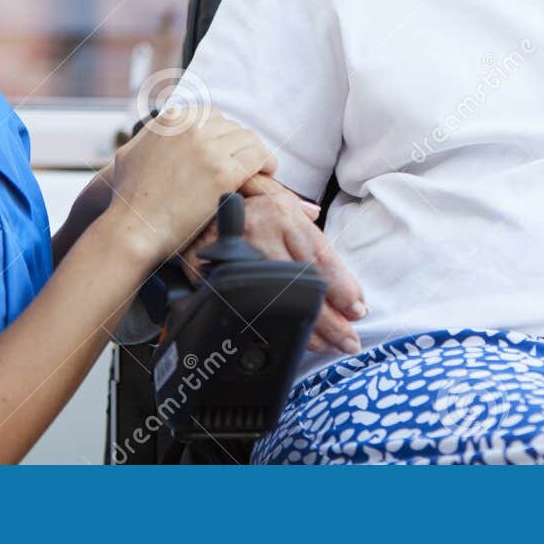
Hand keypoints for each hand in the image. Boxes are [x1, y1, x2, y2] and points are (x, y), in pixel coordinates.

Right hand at [106, 107, 275, 261]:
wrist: (133, 229)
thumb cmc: (128, 200)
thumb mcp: (129, 153)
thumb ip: (149, 136)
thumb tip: (163, 127)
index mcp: (170, 120)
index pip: (211, 115)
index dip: (222, 133)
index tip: (227, 149)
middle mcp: (190, 128)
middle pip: (231, 127)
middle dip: (238, 144)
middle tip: (244, 161)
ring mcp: (207, 149)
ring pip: (248, 138)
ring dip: (256, 152)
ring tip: (261, 167)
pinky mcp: (222, 173)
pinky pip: (257, 158)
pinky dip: (267, 163)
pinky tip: (268, 172)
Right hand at [180, 172, 367, 354]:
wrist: (184, 217)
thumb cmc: (235, 210)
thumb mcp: (270, 199)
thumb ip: (298, 214)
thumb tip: (317, 215)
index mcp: (281, 213)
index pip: (321, 258)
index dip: (344, 288)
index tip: (358, 309)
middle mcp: (261, 233)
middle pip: (306, 286)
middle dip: (332, 319)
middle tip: (350, 340)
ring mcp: (237, 257)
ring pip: (282, 304)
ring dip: (308, 331)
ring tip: (329, 345)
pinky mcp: (218, 278)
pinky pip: (253, 311)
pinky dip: (274, 329)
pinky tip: (291, 340)